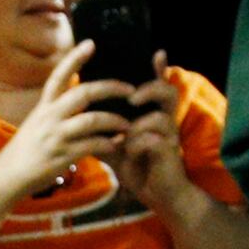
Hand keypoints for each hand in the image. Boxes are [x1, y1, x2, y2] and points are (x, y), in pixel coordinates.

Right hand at [0, 43, 138, 197]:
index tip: (90, 43)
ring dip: (115, 121)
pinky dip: (109, 144)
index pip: (58, 76)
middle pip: (83, 93)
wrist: (7, 177)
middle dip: (110, 88)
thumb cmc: (26, 150)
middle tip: (130, 89)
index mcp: (44, 107)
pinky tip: (117, 144)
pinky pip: (92, 146)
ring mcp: (56, 136)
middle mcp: (49, 117)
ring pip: (92, 120)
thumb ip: (57, 110)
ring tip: (128, 124)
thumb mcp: (37, 123)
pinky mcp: (62, 156)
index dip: (74, 58)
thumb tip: (80, 97)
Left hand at [108, 53, 197, 215]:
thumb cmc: (138, 167)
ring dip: (139, 124)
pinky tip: (129, 153)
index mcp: (152, 115)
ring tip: (125, 132)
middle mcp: (164, 121)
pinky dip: (138, 145)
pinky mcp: (169, 154)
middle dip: (150, 89)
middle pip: (168, 91)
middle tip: (132, 97)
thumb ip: (103, 129)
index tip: (157, 52)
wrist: (158, 196)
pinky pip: (154, 141)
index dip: (159, 70)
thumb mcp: (116, 146)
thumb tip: (79, 116)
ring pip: (161, 116)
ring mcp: (169, 137)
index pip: (157, 85)